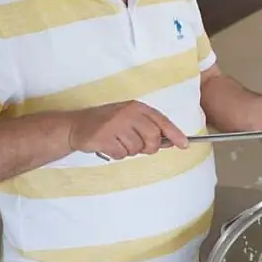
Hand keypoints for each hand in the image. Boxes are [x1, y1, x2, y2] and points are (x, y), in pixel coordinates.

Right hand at [68, 101, 187, 159]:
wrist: (77, 126)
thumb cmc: (107, 122)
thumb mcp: (129, 118)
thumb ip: (148, 127)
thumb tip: (170, 141)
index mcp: (137, 107)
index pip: (162, 121)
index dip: (175, 134)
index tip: (185, 145)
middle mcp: (128, 113)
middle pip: (153, 138)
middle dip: (149, 147)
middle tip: (137, 146)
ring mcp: (115, 125)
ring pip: (137, 149)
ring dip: (129, 150)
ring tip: (118, 141)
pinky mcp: (104, 137)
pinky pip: (121, 154)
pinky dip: (117, 154)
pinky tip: (109, 145)